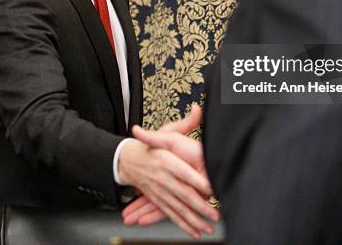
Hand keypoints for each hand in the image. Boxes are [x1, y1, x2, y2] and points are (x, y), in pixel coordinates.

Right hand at [121, 105, 218, 233]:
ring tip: (207, 228)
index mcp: (166, 160)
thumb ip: (186, 123)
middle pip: (183, 194)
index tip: (210, 188)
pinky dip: (183, 224)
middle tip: (214, 214)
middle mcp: (162, 177)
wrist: (126, 159)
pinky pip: (171, 214)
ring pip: (178, 208)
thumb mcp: (167, 132)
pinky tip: (194, 232)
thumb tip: (198, 109)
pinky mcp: (158, 200)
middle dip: (200, 207)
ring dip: (193, 220)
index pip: (184, 172)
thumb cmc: (149, 146)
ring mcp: (159, 191)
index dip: (196, 180)